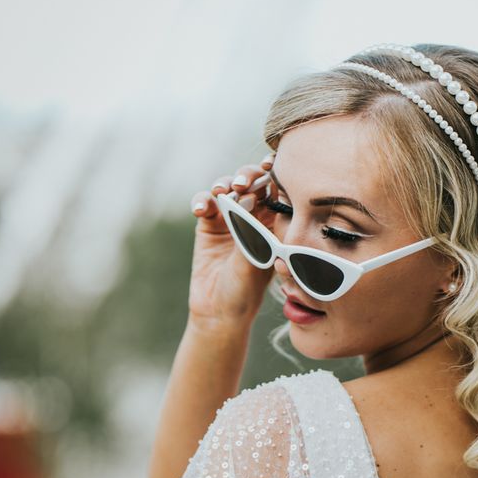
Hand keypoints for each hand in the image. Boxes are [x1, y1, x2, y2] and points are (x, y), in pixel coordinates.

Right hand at [187, 153, 277, 328]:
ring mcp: (230, 218)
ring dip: (224, 184)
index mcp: (274, 223)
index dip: (273, 175)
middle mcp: (254, 216)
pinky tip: (200, 210)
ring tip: (222, 192)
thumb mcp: (254, 261)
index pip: (277, 191)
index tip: (268, 166)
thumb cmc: (246, 290)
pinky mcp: (208, 224)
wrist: (219, 311)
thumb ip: (251, 230)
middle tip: (241, 185)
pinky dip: (202, 200)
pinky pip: (205, 202)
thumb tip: (249, 200)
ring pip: (228, 187)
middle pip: (252, 183)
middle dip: (247, 176)